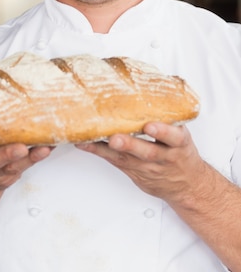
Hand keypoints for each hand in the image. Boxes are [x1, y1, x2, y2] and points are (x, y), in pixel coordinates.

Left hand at [76, 122, 206, 203]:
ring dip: (107, 150)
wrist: (186, 185)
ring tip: (90, 141)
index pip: (174, 138)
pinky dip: (98, 152)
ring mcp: (147, 167)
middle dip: (130, 145)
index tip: (150, 125)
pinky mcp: (133, 172)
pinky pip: (114, 162)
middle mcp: (163, 157)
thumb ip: (169, 119)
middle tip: (115, 139)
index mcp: (179, 144)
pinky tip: (84, 144)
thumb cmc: (181, 153)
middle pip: (147, 152)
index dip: (163, 132)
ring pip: (126, 159)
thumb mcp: (182, 135)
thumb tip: (153, 86)